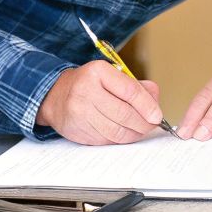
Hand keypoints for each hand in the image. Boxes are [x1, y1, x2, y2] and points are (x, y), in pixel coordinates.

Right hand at [36, 62, 163, 144]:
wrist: (54, 96)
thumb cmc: (88, 84)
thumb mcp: (110, 75)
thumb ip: (135, 86)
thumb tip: (155, 99)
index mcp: (97, 72)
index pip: (130, 91)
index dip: (147, 105)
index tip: (157, 115)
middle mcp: (86, 91)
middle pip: (125, 114)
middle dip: (144, 123)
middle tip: (152, 125)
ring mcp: (80, 112)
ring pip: (117, 130)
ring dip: (134, 134)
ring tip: (140, 130)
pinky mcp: (78, 130)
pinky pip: (107, 139)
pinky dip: (120, 139)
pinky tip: (124, 133)